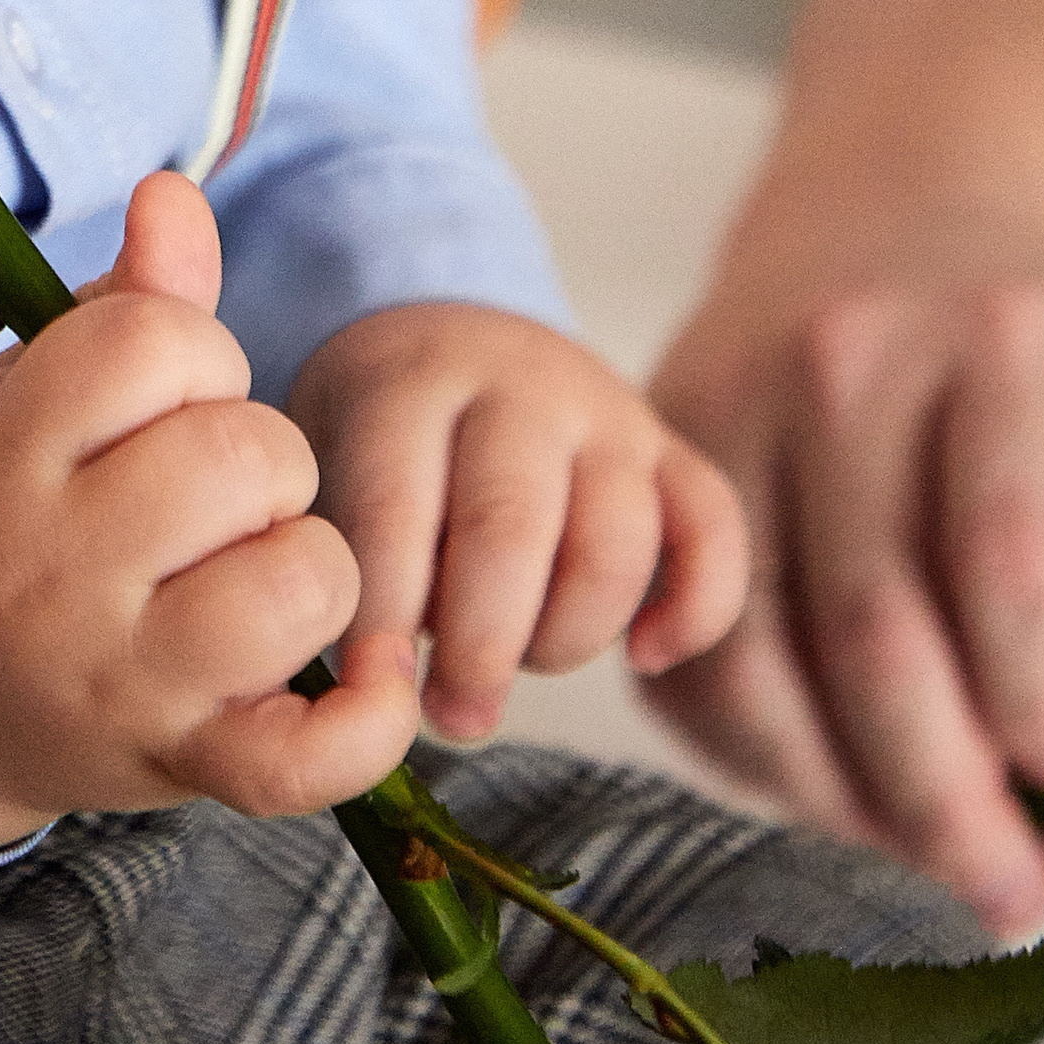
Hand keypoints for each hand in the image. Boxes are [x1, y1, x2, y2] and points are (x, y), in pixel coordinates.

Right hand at [0, 172, 419, 849]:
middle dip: (263, 456)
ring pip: (298, 583)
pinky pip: (308, 756)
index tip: (167, 398)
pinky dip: (368, 718)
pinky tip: (371, 676)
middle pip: (248, 456)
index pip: (158, 342)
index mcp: (8, 451)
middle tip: (212, 496)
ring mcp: (123, 678)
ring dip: (308, 561)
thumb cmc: (21, 510)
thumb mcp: (37, 392)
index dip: (197, 353)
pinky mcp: (185, 765)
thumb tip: (177, 192)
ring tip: (252, 568)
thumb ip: (127, 299)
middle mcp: (58, 570)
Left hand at [289, 301, 747, 745]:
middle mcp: (516, 388)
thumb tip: (373, 691)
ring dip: (567, 637)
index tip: (374, 687)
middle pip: (511, 525)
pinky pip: (714, 529)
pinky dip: (697, 607)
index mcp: (410, 385)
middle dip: (480, 646)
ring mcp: (606, 412)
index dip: (385, 611)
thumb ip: (345, 555)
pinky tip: (645, 656)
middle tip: (453, 714)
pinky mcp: (671, 447)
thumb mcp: (329, 459)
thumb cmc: (376, 433)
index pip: (396, 504)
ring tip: (517, 671)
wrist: (444, 328)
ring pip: (614, 539)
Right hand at [646, 270, 1043, 932]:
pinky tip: (836, 788)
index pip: (1016, 564)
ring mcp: (733, 395)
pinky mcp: (655, 452)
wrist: (897, 229)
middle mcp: (848, 355)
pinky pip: (681, 654)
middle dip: (950, 807)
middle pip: (877, 634)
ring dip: (844, 806)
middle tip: (1009, 891)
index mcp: (1006, 345)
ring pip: (756, 661)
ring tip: (924, 859)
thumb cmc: (1040, 388)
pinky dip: (754, 758)